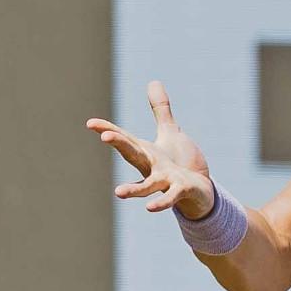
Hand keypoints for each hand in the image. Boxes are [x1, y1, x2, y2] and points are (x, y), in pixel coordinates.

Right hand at [85, 80, 214, 218]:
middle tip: (104, 136)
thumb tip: (153, 81)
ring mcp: (165, 180)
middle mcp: (152, 167)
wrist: (200, 191)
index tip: (91, 123)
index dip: (109, 130)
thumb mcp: (170, 133)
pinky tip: (150, 208)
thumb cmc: (181, 162)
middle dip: (121, 143)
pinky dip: (162, 201)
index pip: (126, 139)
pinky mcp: (180, 190)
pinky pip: (170, 197)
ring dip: (134, 189)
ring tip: (118, 193)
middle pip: (134, 154)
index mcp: (147, 152)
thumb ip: (161, 110)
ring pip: (147, 184)